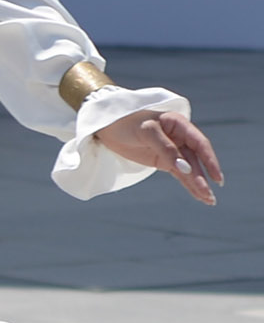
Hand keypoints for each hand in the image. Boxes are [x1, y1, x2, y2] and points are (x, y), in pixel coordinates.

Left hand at [92, 107, 221, 204]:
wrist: (105, 124)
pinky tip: (198, 194)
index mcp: (179, 124)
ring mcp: (172, 150)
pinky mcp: (162, 161)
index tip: (216, 177)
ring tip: (208, 201)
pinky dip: (188, 184)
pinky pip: (179, 174)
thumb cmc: (125, 121)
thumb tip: (185, 168)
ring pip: (189, 169)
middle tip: (209, 196)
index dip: (210, 160)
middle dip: (202, 178)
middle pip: (195, 160)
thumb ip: (166, 149)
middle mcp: (179, 137)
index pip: (200, 144)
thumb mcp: (146, 132)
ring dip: (198, 184)